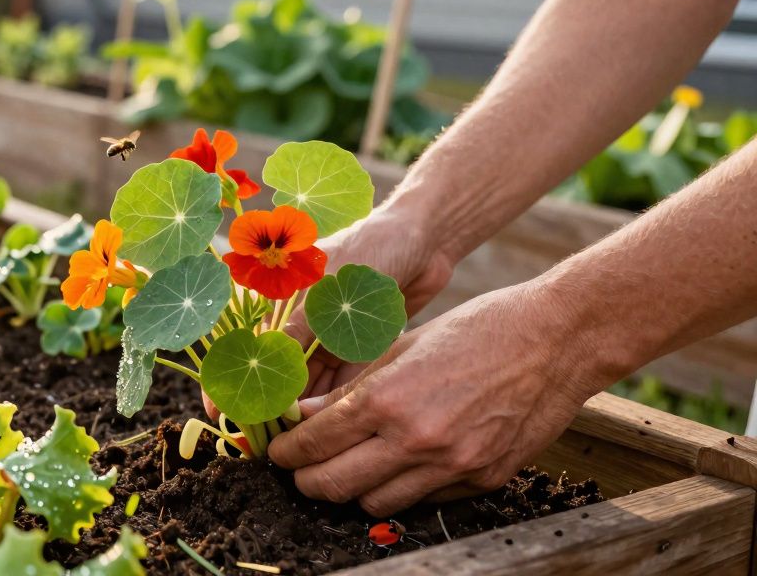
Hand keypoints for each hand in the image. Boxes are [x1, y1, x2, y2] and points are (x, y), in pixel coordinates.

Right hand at [202, 205, 455, 417]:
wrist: (424, 239)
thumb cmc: (369, 251)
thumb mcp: (325, 292)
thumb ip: (295, 338)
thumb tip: (271, 385)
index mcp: (277, 300)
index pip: (242, 348)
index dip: (230, 381)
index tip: (223, 417)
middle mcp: (297, 322)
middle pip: (273, 373)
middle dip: (269, 408)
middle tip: (267, 442)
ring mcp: (325, 336)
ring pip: (305, 385)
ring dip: (300, 412)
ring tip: (298, 442)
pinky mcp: (354, 348)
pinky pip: (337, 383)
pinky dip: (330, 405)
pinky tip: (327, 427)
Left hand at [266, 283, 604, 516]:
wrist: (556, 340)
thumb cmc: (478, 329)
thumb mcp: (402, 348)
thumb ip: (352, 388)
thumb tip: (307, 414)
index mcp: (388, 399)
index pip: (316, 443)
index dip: (287, 452)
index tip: (279, 451)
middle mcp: (416, 440)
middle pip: (336, 486)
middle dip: (307, 481)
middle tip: (300, 470)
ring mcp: (452, 466)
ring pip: (376, 504)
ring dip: (354, 490)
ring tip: (348, 468)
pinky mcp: (483, 479)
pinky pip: (426, 500)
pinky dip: (403, 489)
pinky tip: (400, 465)